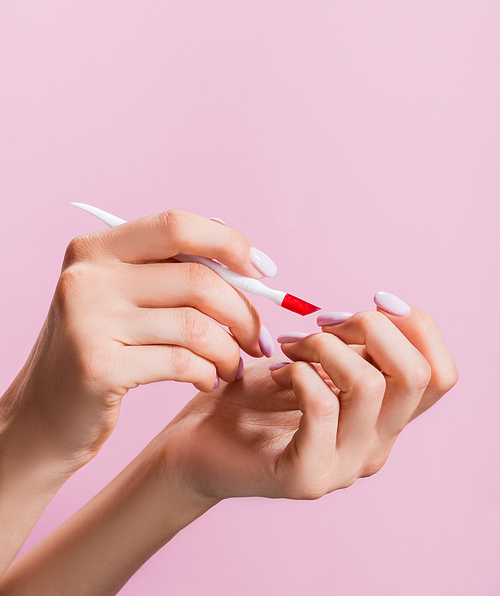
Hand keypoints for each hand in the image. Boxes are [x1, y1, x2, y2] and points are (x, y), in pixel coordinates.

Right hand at [0, 210, 274, 475]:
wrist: (44, 416)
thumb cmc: (100, 349)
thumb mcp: (121, 297)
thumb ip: (170, 271)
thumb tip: (246, 258)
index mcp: (95, 248)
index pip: (176, 225)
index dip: (230, 243)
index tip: (262, 271)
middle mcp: (86, 277)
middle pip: (196, 279)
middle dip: (243, 311)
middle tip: (259, 338)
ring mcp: (88, 321)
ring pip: (195, 325)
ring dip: (229, 350)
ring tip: (234, 365)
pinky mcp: (98, 366)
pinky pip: (181, 362)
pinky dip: (208, 372)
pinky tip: (207, 380)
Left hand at [157, 299, 457, 501]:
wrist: (196, 443)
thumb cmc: (253, 396)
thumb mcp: (313, 359)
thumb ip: (352, 345)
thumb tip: (379, 311)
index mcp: (385, 418)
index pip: (441, 374)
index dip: (418, 326)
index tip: (375, 299)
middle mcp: (376, 446)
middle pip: (418, 376)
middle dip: (372, 327)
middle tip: (323, 321)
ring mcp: (344, 467)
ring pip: (372, 387)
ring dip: (326, 346)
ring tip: (292, 345)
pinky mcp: (305, 476)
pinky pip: (322, 408)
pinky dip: (300, 372)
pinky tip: (277, 370)